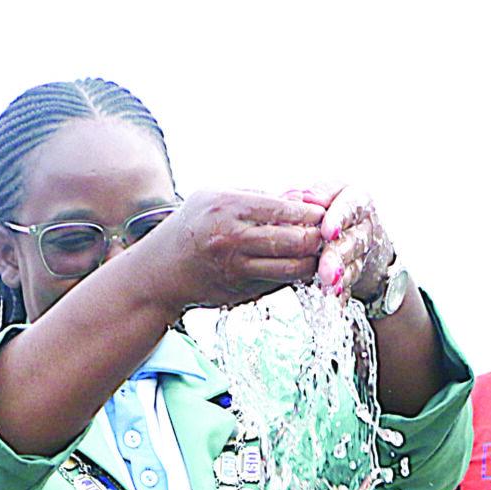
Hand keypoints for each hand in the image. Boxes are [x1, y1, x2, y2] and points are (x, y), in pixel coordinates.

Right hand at [129, 190, 323, 313]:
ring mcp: (238, 268)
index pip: (287, 209)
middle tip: (329, 233)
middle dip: (319, 237)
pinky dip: (295, 274)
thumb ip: (255, 197)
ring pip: (293, 268)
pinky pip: (280, 282)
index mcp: (229, 206)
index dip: (313, 212)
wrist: (160, 271)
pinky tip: (300, 265)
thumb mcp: (214, 197)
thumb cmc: (192, 226)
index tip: (325, 212)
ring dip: (312, 261)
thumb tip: (299, 199)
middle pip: (296, 241)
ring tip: (320, 251)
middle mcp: (233, 239)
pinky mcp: (241, 291)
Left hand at [297, 184, 397, 303]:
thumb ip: (314, 195)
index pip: (349, 207)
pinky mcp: (358, 272)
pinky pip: (351, 286)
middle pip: (352, 242)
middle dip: (337, 257)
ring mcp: (364, 252)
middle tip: (326, 272)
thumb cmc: (336, 210)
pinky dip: (341, 296)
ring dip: (340, 278)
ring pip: (353, 266)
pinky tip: (334, 304)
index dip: (338, 220)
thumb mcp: (329, 194)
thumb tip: (294, 198)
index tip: (326, 232)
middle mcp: (364, 226)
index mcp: (357, 200)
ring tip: (329, 288)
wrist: (362, 237)